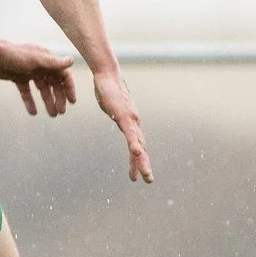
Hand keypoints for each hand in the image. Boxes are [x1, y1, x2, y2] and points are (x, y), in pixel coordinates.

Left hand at [0, 41, 75, 116]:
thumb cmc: (15, 55)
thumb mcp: (36, 59)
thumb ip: (54, 62)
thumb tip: (72, 61)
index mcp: (47, 60)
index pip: (63, 75)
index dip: (69, 88)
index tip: (72, 102)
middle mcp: (40, 66)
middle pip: (53, 84)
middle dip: (58, 98)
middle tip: (61, 112)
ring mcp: (29, 72)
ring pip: (42, 89)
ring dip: (47, 101)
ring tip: (52, 115)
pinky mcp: (18, 78)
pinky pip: (27, 92)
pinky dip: (30, 101)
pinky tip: (33, 112)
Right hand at [93, 68, 152, 183]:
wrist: (107, 75)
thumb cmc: (108, 90)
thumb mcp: (112, 108)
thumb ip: (115, 114)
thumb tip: (113, 113)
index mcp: (130, 124)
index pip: (136, 146)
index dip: (137, 161)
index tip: (135, 175)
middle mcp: (134, 123)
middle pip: (140, 148)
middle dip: (144, 165)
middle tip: (148, 181)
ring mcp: (130, 120)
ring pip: (138, 144)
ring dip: (142, 160)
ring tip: (146, 175)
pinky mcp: (124, 115)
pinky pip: (130, 133)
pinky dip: (134, 144)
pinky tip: (137, 154)